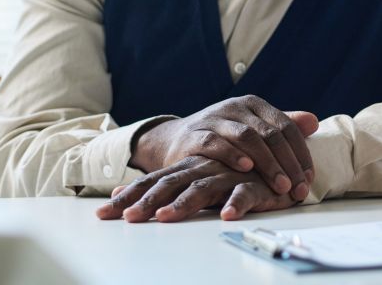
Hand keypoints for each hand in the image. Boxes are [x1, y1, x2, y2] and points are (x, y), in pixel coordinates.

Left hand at [96, 156, 295, 222]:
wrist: (279, 163)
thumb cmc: (230, 175)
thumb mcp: (192, 179)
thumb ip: (159, 184)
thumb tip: (117, 189)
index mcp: (187, 169)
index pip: (151, 183)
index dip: (127, 197)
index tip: (102, 215)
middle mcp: (204, 170)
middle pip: (171, 185)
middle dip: (148, 202)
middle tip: (130, 219)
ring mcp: (228, 177)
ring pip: (203, 189)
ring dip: (185, 203)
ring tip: (167, 217)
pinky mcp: (255, 185)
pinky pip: (245, 194)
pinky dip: (236, 203)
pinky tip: (227, 215)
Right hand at [130, 95, 318, 200]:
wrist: (175, 140)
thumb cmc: (223, 138)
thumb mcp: (253, 129)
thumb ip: (281, 127)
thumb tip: (314, 122)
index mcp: (254, 105)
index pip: (286, 126)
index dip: (300, 152)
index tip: (309, 177)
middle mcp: (236, 107)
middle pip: (269, 133)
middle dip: (287, 162)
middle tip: (298, 186)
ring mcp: (214, 119)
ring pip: (247, 137)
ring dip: (267, 162)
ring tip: (280, 183)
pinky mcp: (194, 135)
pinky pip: (216, 143)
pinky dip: (233, 155)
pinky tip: (247, 168)